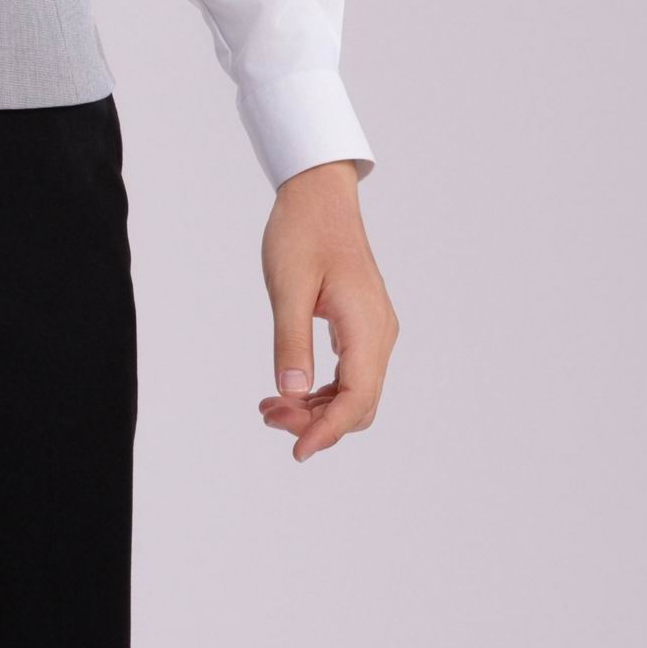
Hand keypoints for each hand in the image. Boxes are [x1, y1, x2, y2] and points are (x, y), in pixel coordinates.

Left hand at [258, 160, 396, 460]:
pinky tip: (287, 390)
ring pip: (355, 392)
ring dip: (316, 408)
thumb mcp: (288, 288)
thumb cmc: (303, 233)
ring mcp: (374, 331)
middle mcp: (379, 334)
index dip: (328, 430)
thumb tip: (291, 393)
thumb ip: (291, 342)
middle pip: (359, 403)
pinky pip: (349, 374)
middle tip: (268, 415)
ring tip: (269, 406)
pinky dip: (321, 390)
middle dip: (316, 421)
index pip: (357, 397)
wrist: (319, 196)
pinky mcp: (362, 327)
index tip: (297, 451)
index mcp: (366, 325)